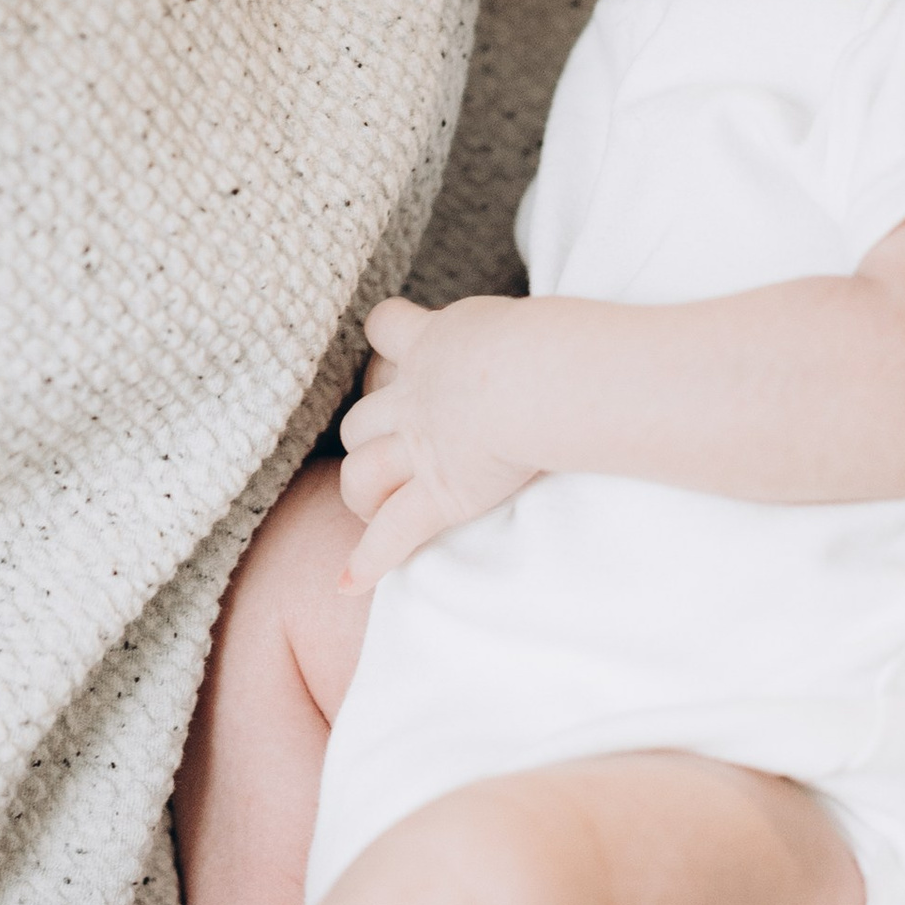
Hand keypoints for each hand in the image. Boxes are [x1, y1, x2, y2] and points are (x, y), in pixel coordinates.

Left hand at [337, 294, 540, 587]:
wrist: (536, 377)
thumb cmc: (546, 341)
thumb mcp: (520, 321)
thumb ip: (510, 333)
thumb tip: (555, 335)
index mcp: (431, 341)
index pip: (386, 325)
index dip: (389, 335)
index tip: (399, 344)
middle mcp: (413, 398)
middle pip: (360, 419)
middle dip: (368, 436)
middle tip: (395, 448)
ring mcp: (420, 448)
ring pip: (359, 472)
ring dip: (362, 492)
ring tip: (374, 507)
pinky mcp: (439, 493)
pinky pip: (392, 533)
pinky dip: (369, 560)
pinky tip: (348, 583)